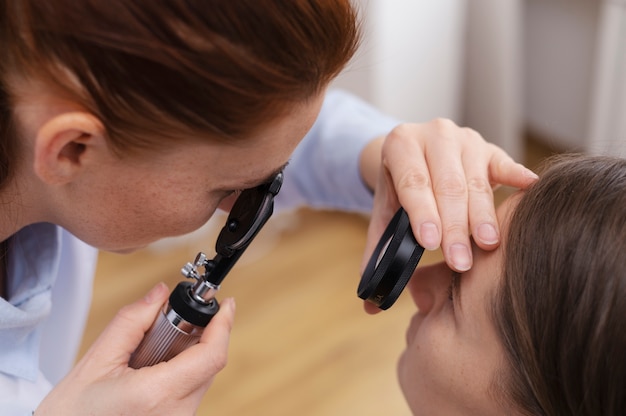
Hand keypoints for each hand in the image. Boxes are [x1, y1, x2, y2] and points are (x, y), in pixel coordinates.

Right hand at [35, 283, 234, 414]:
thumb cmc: (70, 415)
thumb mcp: (96, 361)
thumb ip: (132, 321)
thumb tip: (159, 294)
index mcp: (158, 394)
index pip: (211, 355)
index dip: (223, 325)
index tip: (225, 305)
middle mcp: (176, 414)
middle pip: (209, 363)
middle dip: (198, 335)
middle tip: (170, 322)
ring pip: (201, 378)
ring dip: (187, 355)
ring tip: (149, 352)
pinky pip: (190, 392)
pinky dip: (179, 373)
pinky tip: (150, 370)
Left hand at [359, 119, 536, 311]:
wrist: (414, 154)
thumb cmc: (400, 191)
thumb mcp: (384, 213)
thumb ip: (378, 252)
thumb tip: (369, 304)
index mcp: (401, 144)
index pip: (413, 182)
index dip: (422, 212)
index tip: (430, 243)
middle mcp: (434, 134)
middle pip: (448, 184)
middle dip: (454, 226)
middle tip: (460, 261)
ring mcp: (465, 139)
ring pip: (476, 180)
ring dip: (482, 216)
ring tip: (487, 245)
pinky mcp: (490, 149)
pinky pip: (504, 163)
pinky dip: (517, 177)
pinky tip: (529, 189)